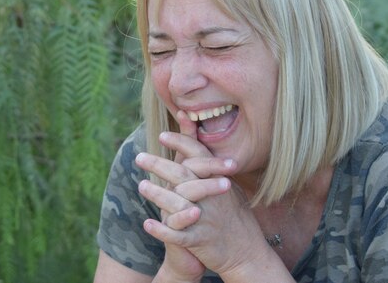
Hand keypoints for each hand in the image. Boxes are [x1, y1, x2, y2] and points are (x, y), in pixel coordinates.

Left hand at [138, 112, 281, 279]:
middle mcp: (214, 197)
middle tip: (139, 157)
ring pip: (179, 204)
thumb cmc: (236, 218)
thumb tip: (199, 148)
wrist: (248, 253)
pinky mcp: (201, 241)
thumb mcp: (230, 189)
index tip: (162, 135)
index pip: (199, 156)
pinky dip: (162, 231)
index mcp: (220, 182)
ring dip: (158, 195)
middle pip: (184, 175)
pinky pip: (179, 235)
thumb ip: (215, 170)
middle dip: (160, 164)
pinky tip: (147, 224)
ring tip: (141, 185)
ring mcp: (207, 219)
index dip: (181, 142)